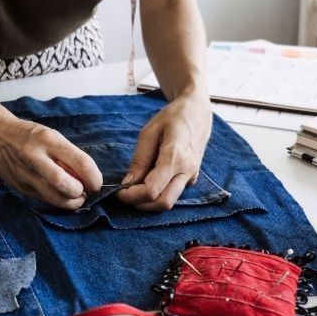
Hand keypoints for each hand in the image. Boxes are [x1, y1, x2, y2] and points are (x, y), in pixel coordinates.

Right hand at [0, 111, 101, 209]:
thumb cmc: (28, 135)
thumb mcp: (52, 136)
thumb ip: (69, 157)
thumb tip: (88, 178)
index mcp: (48, 140)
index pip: (81, 163)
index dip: (94, 178)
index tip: (97, 183)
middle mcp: (35, 158)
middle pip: (65, 185)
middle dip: (81, 193)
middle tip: (86, 192)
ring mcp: (25, 175)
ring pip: (54, 198)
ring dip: (71, 203)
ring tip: (76, 197)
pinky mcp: (19, 187)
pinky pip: (43, 200)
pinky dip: (56, 201)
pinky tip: (61, 196)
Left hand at [117, 93, 211, 210]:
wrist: (198, 111)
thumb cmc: (173, 117)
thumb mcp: (150, 132)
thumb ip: (139, 159)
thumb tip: (128, 183)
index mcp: (175, 157)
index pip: (152, 190)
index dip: (131, 195)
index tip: (118, 191)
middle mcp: (187, 171)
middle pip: (163, 203)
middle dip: (141, 204)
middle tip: (125, 194)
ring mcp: (192, 176)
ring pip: (169, 202)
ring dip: (149, 202)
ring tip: (135, 188)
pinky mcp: (192, 177)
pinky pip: (174, 193)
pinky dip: (158, 194)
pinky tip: (149, 181)